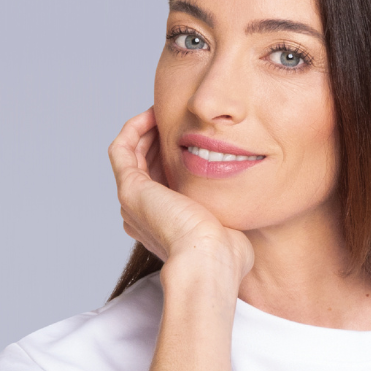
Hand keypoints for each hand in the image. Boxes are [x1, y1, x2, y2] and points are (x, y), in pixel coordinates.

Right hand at [109, 110, 252, 289]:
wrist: (210, 260)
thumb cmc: (226, 254)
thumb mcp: (231, 226)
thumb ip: (230, 213)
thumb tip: (249, 204)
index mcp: (163, 225)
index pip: (161, 181)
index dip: (172, 156)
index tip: (192, 137)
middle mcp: (142, 215)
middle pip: (144, 166)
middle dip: (158, 139)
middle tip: (177, 117)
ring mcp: (133, 202)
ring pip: (131, 155)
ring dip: (145, 130)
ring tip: (164, 110)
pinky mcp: (130, 189)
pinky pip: (121, 149)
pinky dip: (134, 128)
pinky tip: (153, 113)